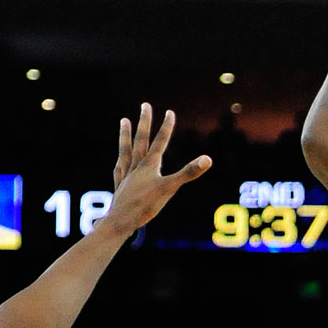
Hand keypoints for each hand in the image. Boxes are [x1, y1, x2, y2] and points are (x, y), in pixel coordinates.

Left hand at [103, 103, 211, 236]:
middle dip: (144, 122)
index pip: (159, 143)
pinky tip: (120, 161)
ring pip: (126, 150)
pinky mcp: (120, 187)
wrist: (119, 222)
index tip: (170, 112)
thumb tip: (208, 159)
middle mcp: (136, 167)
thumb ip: (188, 173)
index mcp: (149, 166)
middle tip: (145, 105)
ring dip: (125, 135)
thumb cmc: (144, 206)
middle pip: (140, 140)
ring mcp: (126, 176)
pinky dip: (120, 161)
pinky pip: (119, 168)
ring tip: (124, 121)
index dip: (166, 128)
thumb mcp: (169, 189)